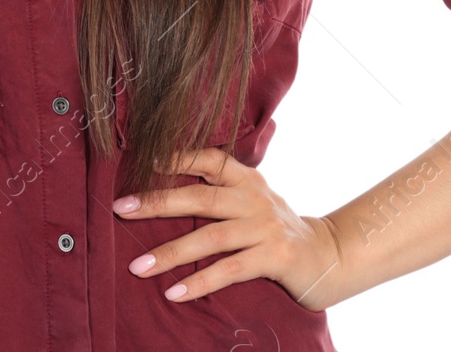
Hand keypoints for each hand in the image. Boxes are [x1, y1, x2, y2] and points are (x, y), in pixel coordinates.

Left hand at [113, 146, 344, 311]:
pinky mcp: (275, 257)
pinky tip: (174, 292)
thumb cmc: (276, 229)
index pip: (210, 158)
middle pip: (200, 196)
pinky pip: (230, 270)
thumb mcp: (252, 202)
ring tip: (139, 266)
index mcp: (247, 179)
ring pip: (210, 237)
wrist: (328, 256)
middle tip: (122, 209)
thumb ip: (221, 193)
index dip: (179, 156)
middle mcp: (255, 197)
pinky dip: (200, 282)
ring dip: (171, 253)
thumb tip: (164, 194)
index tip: (146, 160)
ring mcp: (266, 226)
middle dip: (157, 203)